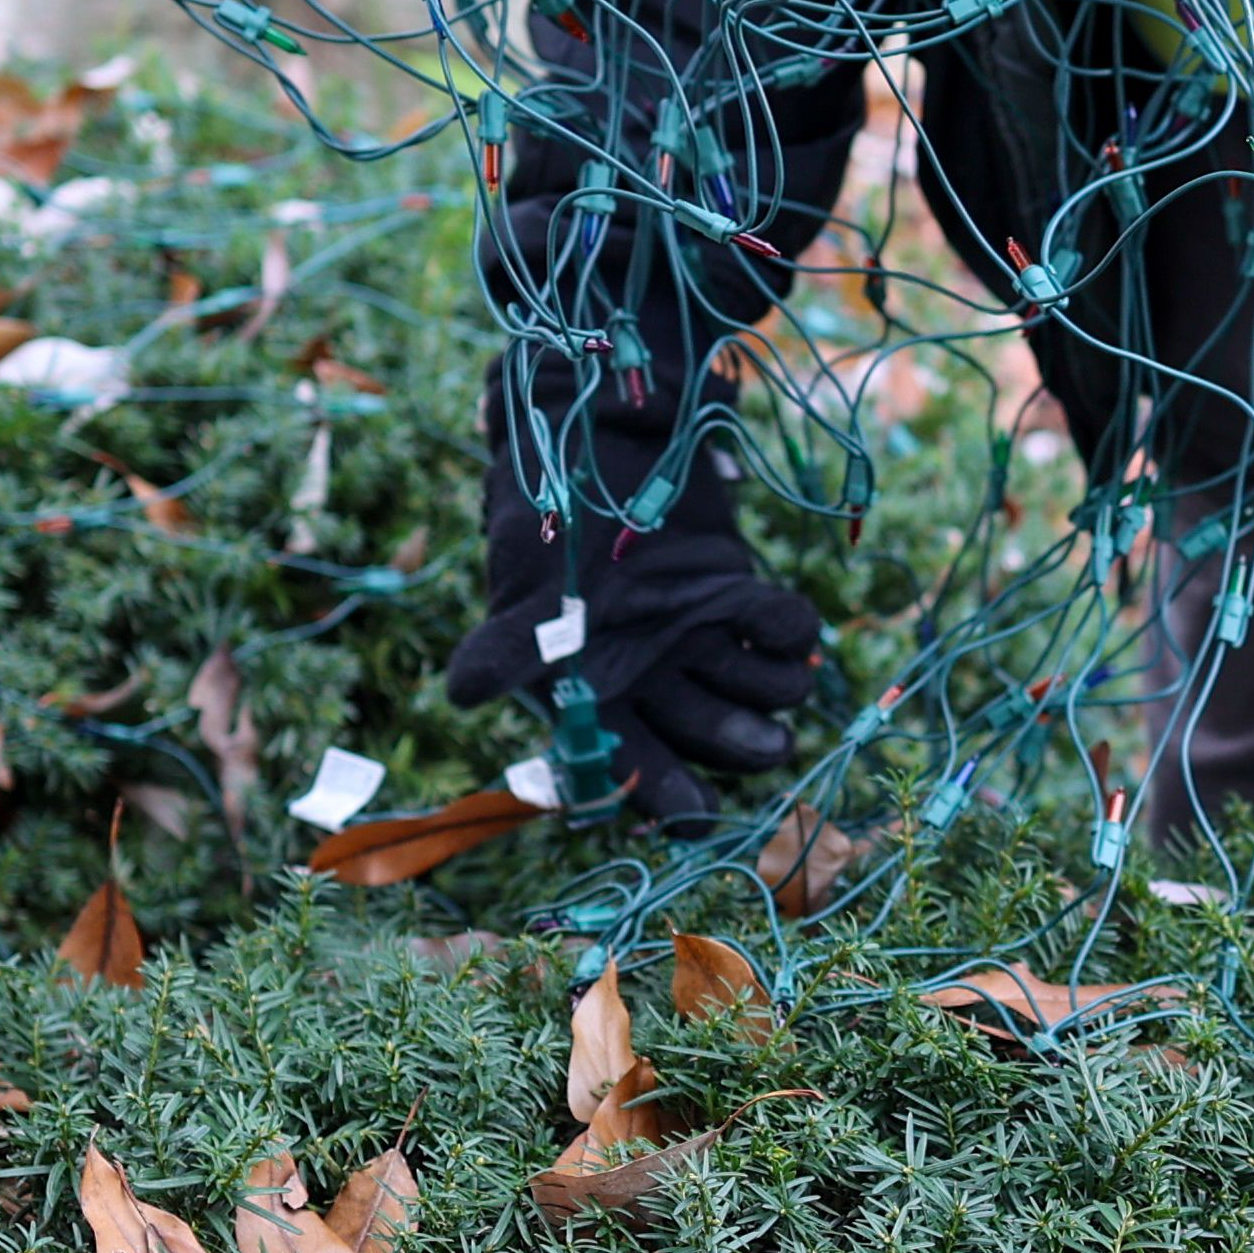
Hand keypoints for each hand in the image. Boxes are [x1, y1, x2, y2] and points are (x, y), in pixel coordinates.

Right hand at [444, 525, 825, 824]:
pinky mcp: (737, 601)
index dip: (659, 793)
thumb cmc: (545, 516)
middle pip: (704, 740)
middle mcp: (647, 679)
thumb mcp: (523, 579)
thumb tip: (465, 693)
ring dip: (772, 688)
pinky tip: (776, 615)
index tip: (697, 812)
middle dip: (737, 745)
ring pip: (755, 699)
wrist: (593, 440)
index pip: (631, 770)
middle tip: (767, 745)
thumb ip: (508, 647)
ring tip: (771, 666)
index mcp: (590, 691)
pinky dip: (788, 631)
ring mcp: (696, 642)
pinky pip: (783, 638)